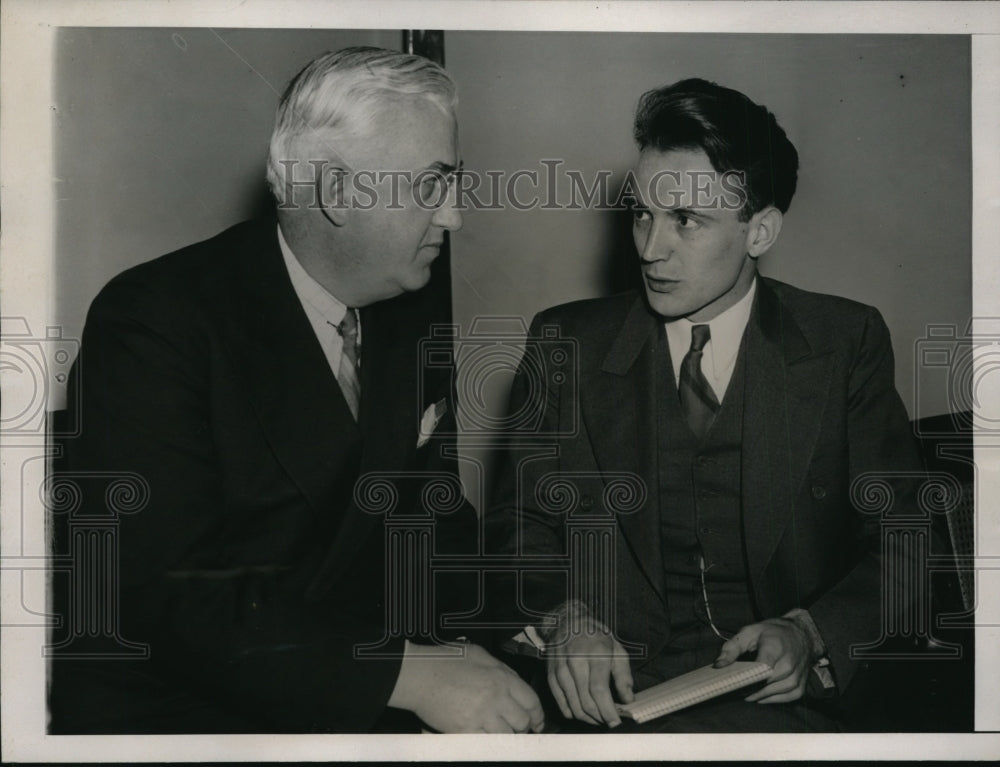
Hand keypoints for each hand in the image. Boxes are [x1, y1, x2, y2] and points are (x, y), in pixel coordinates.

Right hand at [387, 641, 543, 732]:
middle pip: (522, 722)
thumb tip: (515, 685)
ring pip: (506, 737)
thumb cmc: (447, 660)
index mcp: (501, 678)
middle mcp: (496, 698)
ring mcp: (481, 716)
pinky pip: (486, 744)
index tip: (537, 723)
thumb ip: (502, 670)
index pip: (531, 701)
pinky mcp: (465, 731)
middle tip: (516, 727)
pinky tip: (484, 736)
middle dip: (522, 726)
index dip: (538, 715)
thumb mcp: (480, 655)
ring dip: (505, 736)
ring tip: (499, 732)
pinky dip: (487, 742)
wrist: (419, 675)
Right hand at [546, 627, 633, 726]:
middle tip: (608, 720)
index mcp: (595, 654)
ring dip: (587, 717)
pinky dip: (571, 712)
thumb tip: (628, 699)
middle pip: (586, 701)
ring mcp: (560, 668)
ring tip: (597, 718)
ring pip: (573, 704)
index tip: (616, 722)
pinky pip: (560, 701)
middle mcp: (575, 661)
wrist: (568, 621)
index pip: (599, 690)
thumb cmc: (596, 637)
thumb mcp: (616, 649)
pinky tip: (582, 712)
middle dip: (599, 717)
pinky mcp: (551, 674)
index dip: (607, 711)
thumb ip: (624, 675)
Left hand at [713, 617, 814, 702]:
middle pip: (765, 682)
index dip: (746, 677)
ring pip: (774, 692)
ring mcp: (797, 676)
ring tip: (744, 693)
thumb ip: (732, 648)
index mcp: (775, 646)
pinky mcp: (801, 686)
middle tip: (733, 689)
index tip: (732, 682)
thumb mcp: (749, 632)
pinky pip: (785, 698)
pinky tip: (760, 695)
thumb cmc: (772, 633)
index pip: (761, 667)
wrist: (801, 634)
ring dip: (758, 695)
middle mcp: (789, 662)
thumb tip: (718, 665)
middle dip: (748, 687)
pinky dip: (771, 699)